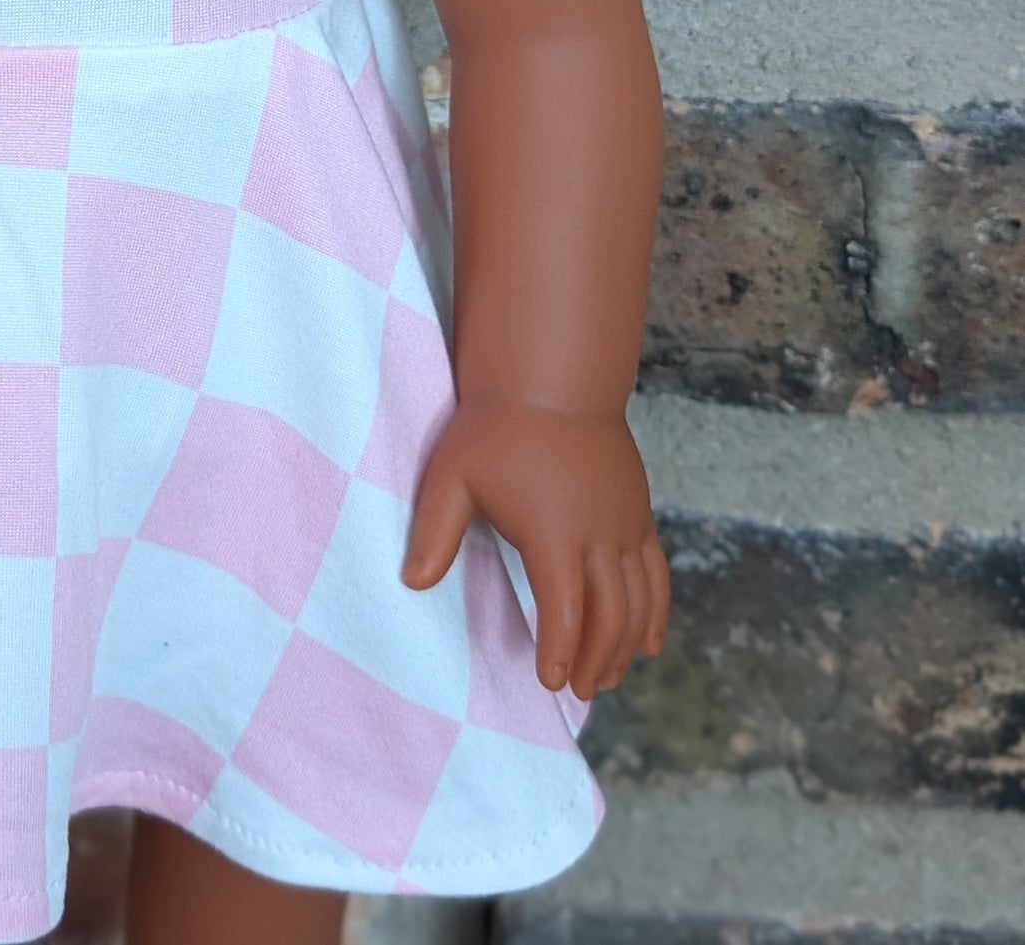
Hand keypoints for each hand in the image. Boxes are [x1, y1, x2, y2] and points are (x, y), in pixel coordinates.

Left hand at [400, 399, 669, 699]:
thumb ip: (434, 532)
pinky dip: (655, 614)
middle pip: (610, 616)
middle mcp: (599, 534)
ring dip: (625, 646)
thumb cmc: (495, 426)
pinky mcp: (639, 513)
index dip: (559, 651)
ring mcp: (626, 524)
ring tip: (603, 677)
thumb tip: (412, 583)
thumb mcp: (452, 475)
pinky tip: (647, 643)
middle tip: (577, 691)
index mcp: (554, 532)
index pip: (564, 610)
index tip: (548, 683)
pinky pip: (656, 576)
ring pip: (638, 602)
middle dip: (595, 660)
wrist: (552, 377)